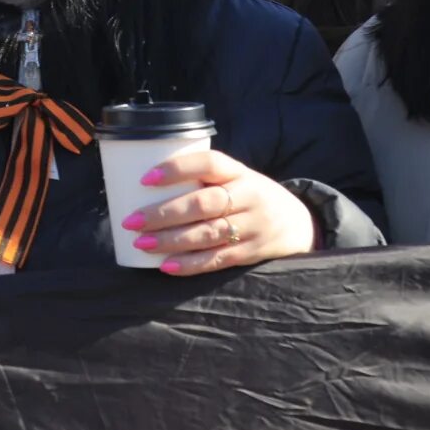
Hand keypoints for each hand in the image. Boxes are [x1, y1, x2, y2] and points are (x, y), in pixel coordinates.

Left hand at [121, 150, 316, 274]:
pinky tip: (166, 265)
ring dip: (171, 240)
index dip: (177, 169)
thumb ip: (203, 180)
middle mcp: (249, 196)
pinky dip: (190, 264)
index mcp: (239, 171)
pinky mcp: (251, 252)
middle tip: (132, 221)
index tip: (146, 179)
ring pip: (208, 233)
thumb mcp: (236, 178)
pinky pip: (217, 259)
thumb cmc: (249, 196)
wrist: (298, 223)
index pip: (209, 164)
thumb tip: (142, 185)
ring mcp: (253, 226)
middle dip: (164, 213)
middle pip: (203, 203)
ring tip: (141, 243)